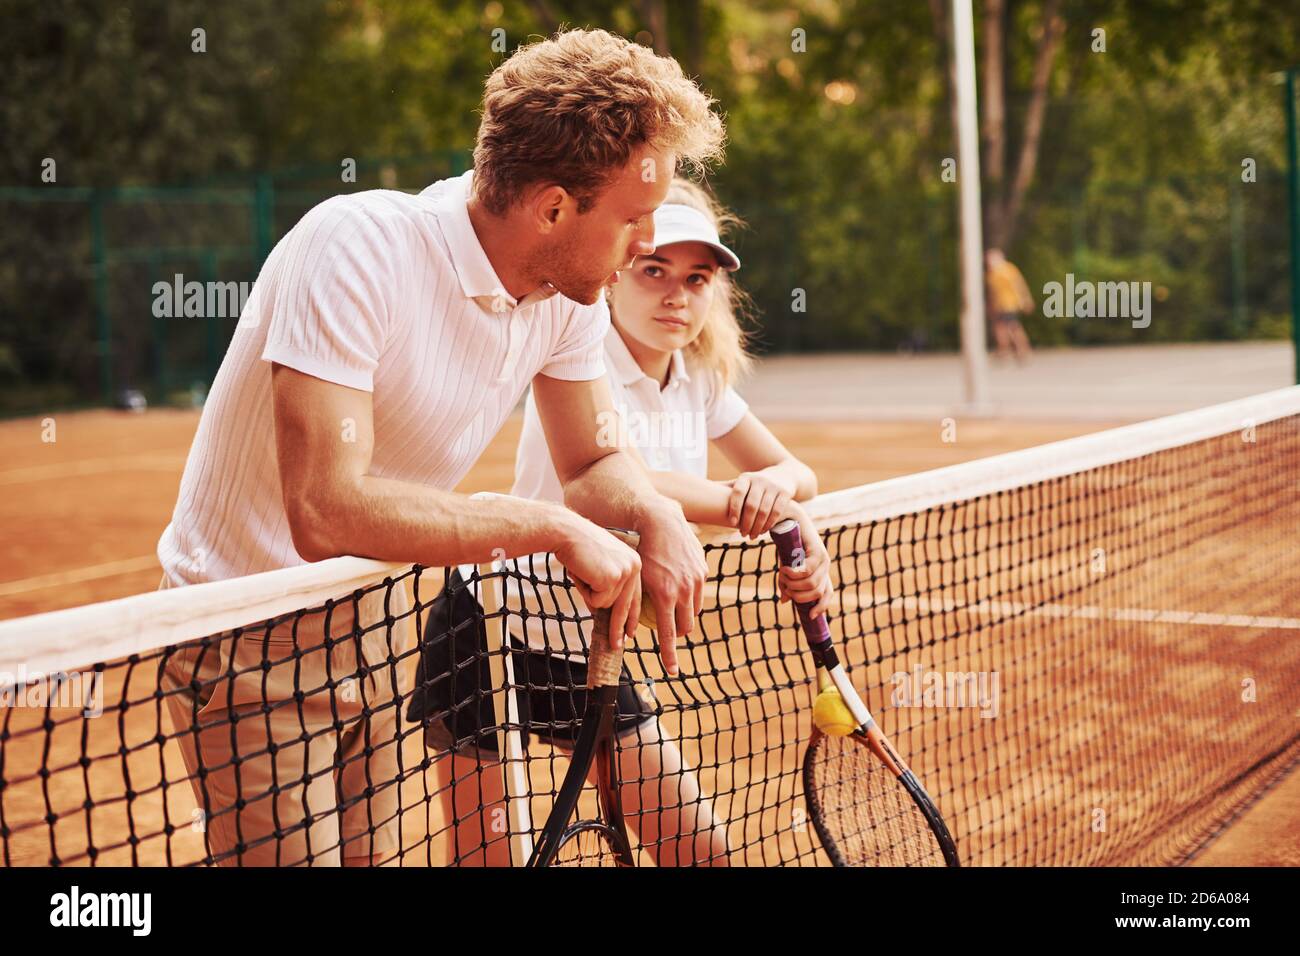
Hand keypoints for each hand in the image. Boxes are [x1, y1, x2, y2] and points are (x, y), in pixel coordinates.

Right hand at [551, 512, 642, 646]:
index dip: (631, 616)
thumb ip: (605, 587)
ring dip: (589, 594)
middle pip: (627, 605)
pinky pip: (597, 601)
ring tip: (583, 573)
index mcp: (633, 562)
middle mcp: (634, 567)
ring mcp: (626, 572)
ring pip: (608, 604)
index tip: (630, 632)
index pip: (636, 595)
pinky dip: (585, 592)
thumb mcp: (597, 569)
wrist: (566, 532)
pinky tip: (582, 572)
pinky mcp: (613, 578)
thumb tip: (605, 612)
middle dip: (620, 627)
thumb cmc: (576, 548)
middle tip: (617, 645)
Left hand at [636, 501, 707, 675]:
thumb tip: (627, 624)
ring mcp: (696, 579)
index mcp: (666, 596)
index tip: (671, 670)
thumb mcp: (635, 579)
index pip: (670, 634)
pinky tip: (679, 584)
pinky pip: (699, 590)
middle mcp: (685, 590)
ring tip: (672, 604)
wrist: (659, 520)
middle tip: (669, 628)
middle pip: (686, 626)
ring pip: (694, 609)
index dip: (669, 654)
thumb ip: (637, 601)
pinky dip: (690, 593)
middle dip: (679, 631)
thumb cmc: (639, 549)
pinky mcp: (703, 568)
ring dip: (685, 612)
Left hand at [728, 471, 795, 539]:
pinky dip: (769, 524)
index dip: (734, 508)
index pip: (737, 492)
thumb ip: (726, 488)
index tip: (731, 523)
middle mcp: (760, 480)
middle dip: (746, 523)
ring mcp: (774, 486)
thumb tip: (701, 492)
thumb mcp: (743, 482)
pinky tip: (764, 530)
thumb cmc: (756, 484)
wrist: (783, 475)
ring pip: (764, 511)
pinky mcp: (785, 493)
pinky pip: (776, 512)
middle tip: (743, 534)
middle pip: (751, 505)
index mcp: (746, 478)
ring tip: (752, 535)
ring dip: (757, 527)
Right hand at [776, 506, 832, 618]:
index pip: (827, 595)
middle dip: (797, 595)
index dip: (821, 607)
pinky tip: (784, 569)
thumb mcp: (787, 569)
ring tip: (782, 574)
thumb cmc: (787, 546)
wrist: (790, 521)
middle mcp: (825, 568)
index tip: (810, 616)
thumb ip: (787, 584)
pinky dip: (793, 574)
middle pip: (816, 592)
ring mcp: (823, 560)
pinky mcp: (817, 551)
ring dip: (793, 584)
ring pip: (811, 584)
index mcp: (821, 573)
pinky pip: (806, 571)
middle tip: (784, 585)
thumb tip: (785, 601)